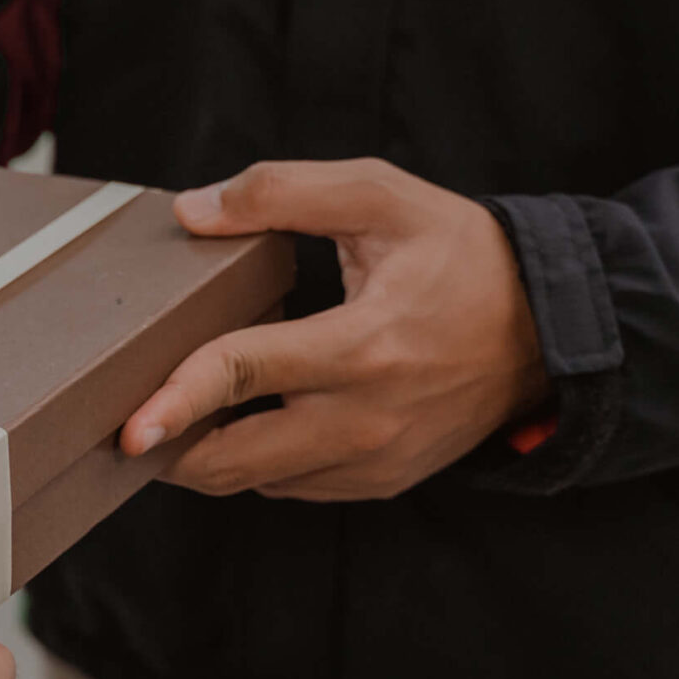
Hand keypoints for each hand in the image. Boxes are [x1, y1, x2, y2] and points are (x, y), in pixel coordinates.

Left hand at [121, 159, 548, 501]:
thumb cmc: (464, 255)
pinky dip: (256, 462)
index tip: (126, 425)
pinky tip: (246, 419)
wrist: (553, 330)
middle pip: (234, 459)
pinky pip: (291, 487)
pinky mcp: (382, 482)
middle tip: (125, 418)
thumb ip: (282, 192)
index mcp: (363, 347)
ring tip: (177, 414)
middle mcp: (366, 420)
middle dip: (170, 446)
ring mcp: (375, 462)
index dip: (175, 399)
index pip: (243, 374)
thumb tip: (191, 211)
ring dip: (208, 456)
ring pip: (255, 482)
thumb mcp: (382, 197)